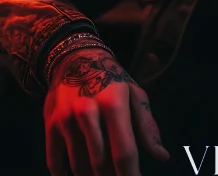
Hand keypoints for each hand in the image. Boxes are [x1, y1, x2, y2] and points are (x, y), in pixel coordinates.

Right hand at [43, 47, 169, 175]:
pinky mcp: (50, 125)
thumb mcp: (134, 93)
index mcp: (113, 103)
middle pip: (100, 164)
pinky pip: (55, 163)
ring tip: (101, 175)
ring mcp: (66, 119)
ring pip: (79, 166)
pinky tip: (76, 175)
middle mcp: (87, 111)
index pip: (123, 152)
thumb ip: (147, 126)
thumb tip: (162, 156)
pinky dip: (66, 175)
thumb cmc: (111, 79)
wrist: (75, 58)